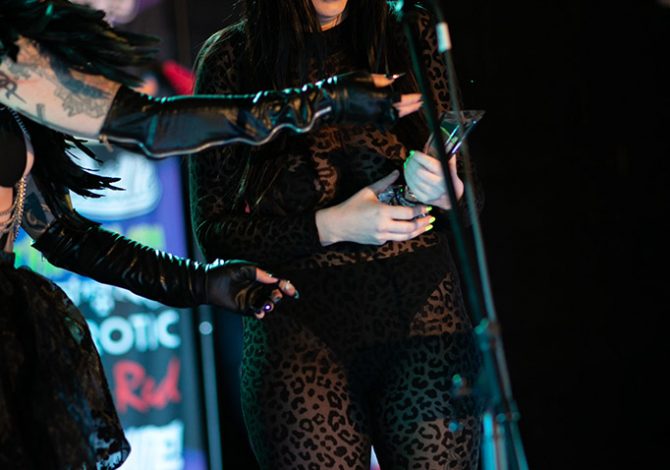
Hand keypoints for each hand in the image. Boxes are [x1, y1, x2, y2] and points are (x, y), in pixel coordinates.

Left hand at [204, 260, 298, 318]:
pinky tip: (259, 312)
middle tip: (276, 296)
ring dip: (270, 305)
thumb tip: (274, 278)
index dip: (285, 286)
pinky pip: (256, 312)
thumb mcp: (242, 268)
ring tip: (267, 305)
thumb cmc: (223, 272)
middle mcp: (257, 288)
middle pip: (274, 294)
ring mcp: (251, 299)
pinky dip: (260, 313)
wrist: (207, 283)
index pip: (276, 282)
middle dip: (278, 296)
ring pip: (267, 304)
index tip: (291, 291)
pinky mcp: (244, 308)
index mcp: (259, 277)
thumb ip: (259, 273)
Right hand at [315, 170, 433, 245]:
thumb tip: (396, 172)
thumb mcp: (367, 191)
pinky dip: (404, 234)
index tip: (427, 207)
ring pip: (405, 236)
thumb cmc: (352, 205)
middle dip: (423, 223)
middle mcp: (384, 226)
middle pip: (410, 227)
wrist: (338, 224)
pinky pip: (395, 238)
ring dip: (418, 231)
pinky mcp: (379, 242)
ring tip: (426, 226)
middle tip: (431, 218)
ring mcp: (381, 236)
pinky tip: (409, 229)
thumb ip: (384, 182)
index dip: (420, 210)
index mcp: (382, 212)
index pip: (408, 213)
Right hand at [324, 71, 422, 125]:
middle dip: (411, 107)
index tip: (420, 96)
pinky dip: (391, 114)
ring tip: (412, 108)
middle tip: (420, 103)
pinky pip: (383, 118)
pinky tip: (395, 111)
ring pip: (392, 116)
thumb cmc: (345, 86)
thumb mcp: (364, 77)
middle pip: (399, 111)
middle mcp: (378, 110)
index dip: (412, 98)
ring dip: (403, 112)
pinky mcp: (367, 121)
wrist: (330, 102)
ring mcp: (372, 117)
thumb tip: (391, 81)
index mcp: (379, 98)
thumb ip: (380, 80)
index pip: (400, 99)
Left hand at [403, 150, 463, 210]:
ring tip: (408, 164)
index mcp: (445, 174)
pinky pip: (411, 186)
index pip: (429, 163)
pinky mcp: (424, 198)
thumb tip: (435, 139)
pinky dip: (407, 178)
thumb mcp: (450, 165)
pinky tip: (408, 173)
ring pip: (413, 179)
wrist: (452, 197)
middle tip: (410, 158)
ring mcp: (431, 193)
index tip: (415, 153)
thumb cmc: (450, 180)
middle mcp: (438, 185)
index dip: (419, 156)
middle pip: (418, 171)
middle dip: (412, 162)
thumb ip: (443, 153)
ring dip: (408, 170)